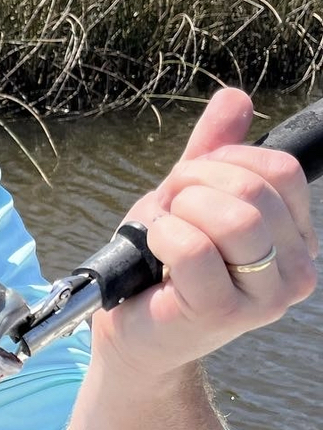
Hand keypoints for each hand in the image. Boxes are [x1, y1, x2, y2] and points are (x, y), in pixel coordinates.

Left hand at [96, 88, 318, 379]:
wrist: (133, 331)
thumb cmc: (160, 266)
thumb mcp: (187, 197)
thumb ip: (213, 151)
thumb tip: (235, 98)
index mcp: (297, 238)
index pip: (280, 170)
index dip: (223, 161)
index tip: (190, 185)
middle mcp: (295, 270)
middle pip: (256, 189)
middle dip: (194, 182)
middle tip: (169, 210)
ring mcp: (263, 297)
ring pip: (233, 218)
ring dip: (180, 211)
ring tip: (162, 231)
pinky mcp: (220, 312)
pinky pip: (193, 248)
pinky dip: (162, 236)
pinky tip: (153, 253)